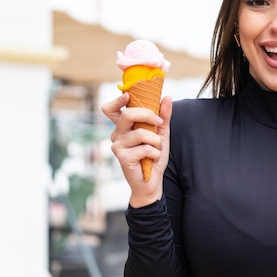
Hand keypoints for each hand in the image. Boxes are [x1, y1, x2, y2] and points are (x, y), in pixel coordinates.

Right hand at [101, 93, 172, 207]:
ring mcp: (118, 146)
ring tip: (157, 148)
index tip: (128, 95)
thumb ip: (163, 116)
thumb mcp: (161, 133)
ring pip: (140, 133)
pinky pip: (144, 148)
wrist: (152, 181)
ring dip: (156, 141)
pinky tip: (152, 159)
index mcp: (124, 126)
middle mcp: (117, 134)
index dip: (117, 100)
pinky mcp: (122, 157)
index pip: (110, 109)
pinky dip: (155, 153)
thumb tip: (166, 97)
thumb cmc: (154, 156)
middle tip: (159, 122)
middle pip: (127, 115)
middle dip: (147, 115)